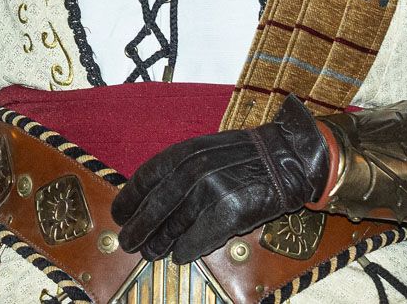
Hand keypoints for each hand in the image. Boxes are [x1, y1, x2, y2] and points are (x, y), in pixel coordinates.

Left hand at [112, 97, 330, 263]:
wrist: (286, 160)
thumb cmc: (245, 157)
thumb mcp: (207, 150)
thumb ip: (181, 169)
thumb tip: (152, 196)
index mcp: (186, 152)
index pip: (147, 177)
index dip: (129, 198)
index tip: (119, 213)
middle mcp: (195, 169)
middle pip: (156, 205)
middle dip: (139, 226)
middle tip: (128, 241)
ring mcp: (212, 190)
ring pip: (175, 224)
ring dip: (159, 242)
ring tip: (150, 252)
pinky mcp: (230, 211)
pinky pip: (200, 237)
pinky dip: (187, 249)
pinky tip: (180, 256)